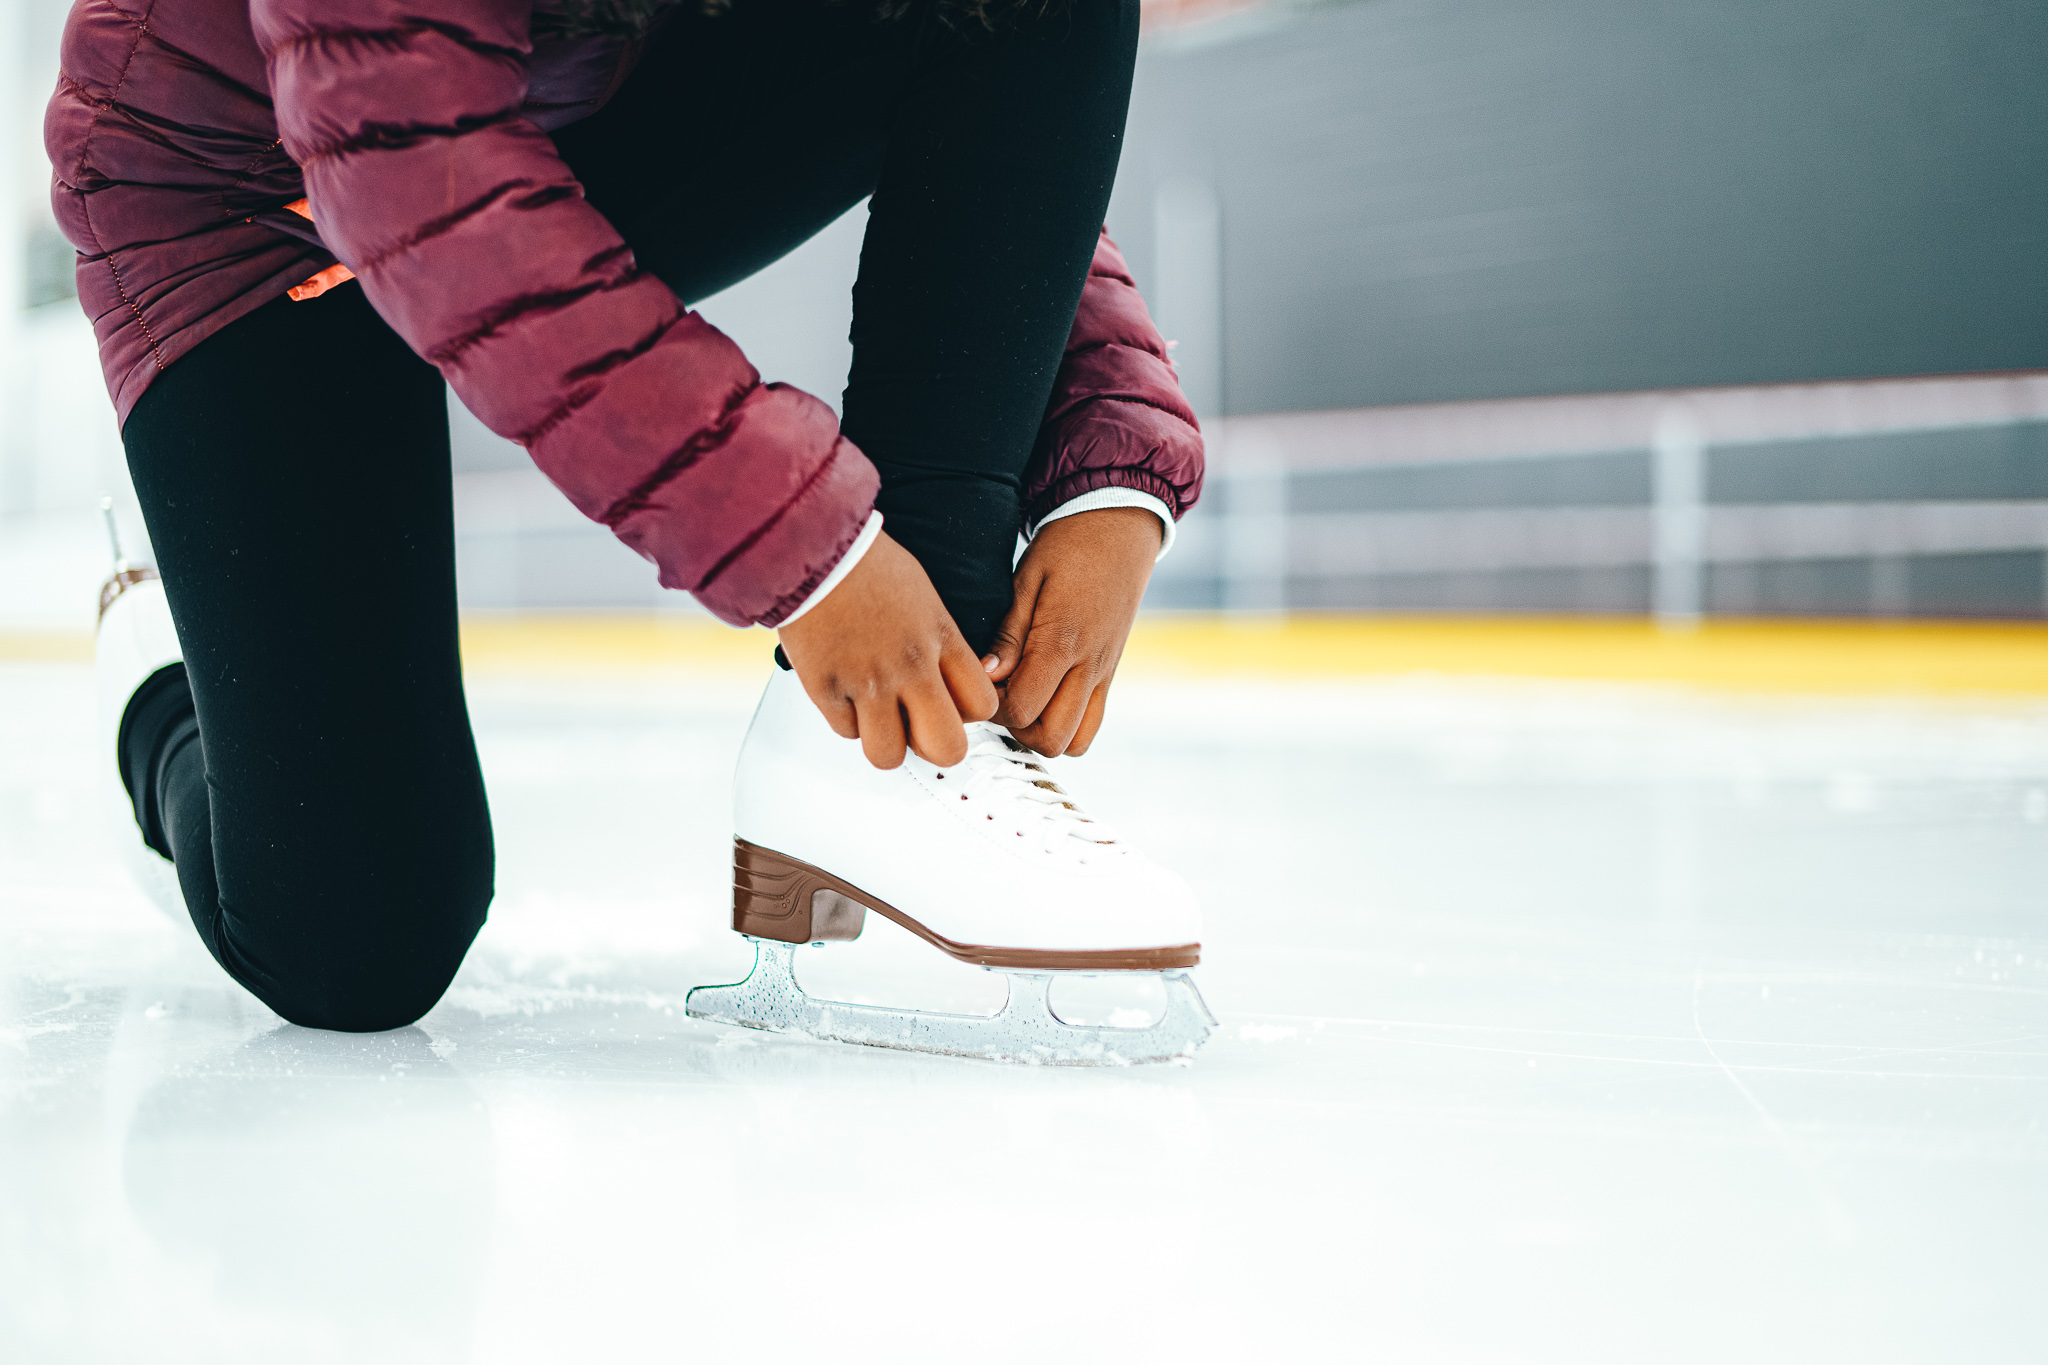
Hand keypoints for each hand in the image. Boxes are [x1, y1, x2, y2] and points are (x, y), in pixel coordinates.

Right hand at [777, 530, 998, 768]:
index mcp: (941, 639)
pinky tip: (844, 690)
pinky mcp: (826, 689)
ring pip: (890, 755)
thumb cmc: (867, 565)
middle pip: (947, 748)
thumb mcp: (926, 599)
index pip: (982, 707)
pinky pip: (845, 732)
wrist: (813, 546)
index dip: (967, 715)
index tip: (951, 705)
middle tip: (920, 730)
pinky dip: (846, 719)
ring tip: (877, 716)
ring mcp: (868, 682)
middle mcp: (911, 666)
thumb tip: (947, 685)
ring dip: (885, 741)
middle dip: (935, 746)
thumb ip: (943, 644)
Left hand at [984, 506, 1160, 756]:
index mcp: (1062, 641)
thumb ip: (1008, 634)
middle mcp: (1089, 666)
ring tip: (1024, 700)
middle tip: (1001, 695)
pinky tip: (1045, 696)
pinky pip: (1092, 724)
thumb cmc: (1068, 547)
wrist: (1119, 528)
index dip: (994, 706)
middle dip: (1017, 728)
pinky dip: (1067, 724)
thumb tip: (987, 676)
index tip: (984, 681)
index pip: (1022, 708)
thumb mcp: (1026, 580)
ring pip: (1075, 742)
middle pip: (1051, 738)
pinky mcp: (1110, 674)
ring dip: (1043, 732)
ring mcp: (1104, 674)